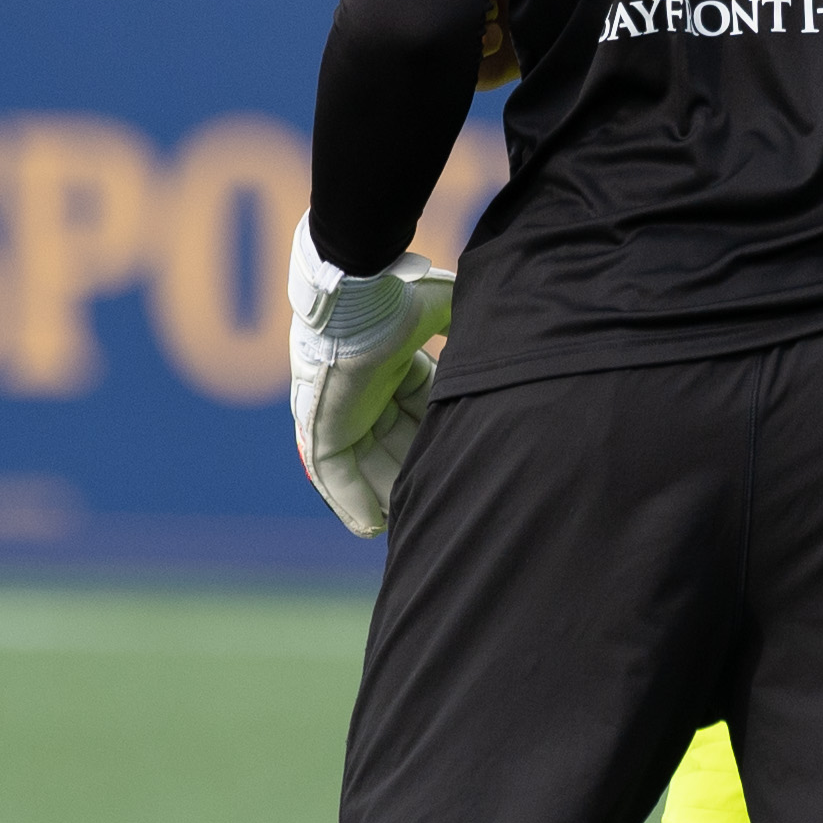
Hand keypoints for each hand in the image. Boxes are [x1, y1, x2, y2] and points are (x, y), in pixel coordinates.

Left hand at [286, 234, 457, 541]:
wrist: (357, 294)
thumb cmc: (398, 299)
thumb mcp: (442, 307)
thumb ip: (464, 320)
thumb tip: (500, 325)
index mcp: (390, 363)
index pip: (417, 409)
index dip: (436, 434)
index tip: (458, 460)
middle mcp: (364, 389)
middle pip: (394, 441)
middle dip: (414, 470)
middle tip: (442, 497)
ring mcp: (341, 410)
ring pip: (366, 464)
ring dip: (386, 493)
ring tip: (411, 523)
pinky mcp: (322, 427)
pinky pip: (335, 474)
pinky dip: (351, 501)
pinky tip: (372, 528)